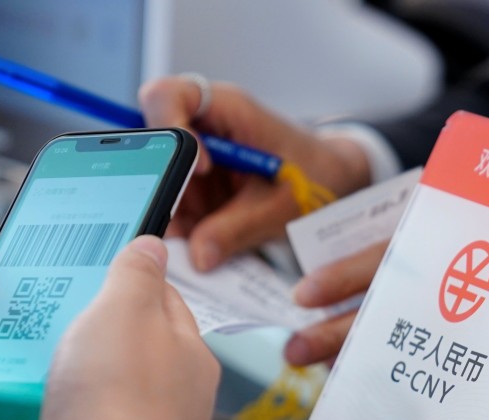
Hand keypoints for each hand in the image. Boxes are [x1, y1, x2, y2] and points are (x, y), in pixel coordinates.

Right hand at [3, 235, 219, 419]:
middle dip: (104, 338)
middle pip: (140, 353)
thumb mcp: (125, 304)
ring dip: (82, 384)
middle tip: (64, 321)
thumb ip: (138, 271)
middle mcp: (181, 404)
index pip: (170, 306)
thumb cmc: (114, 387)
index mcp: (195, 360)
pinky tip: (41, 411)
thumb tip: (155, 247)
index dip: (134, 287)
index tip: (100, 280)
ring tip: (43, 366)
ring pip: (111, 395)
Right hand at [138, 75, 370, 270]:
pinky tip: (206, 246)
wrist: (334, 191)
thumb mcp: (281, 206)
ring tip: (203, 240)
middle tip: (185, 221)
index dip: (171, 126)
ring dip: (174, 217)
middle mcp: (203, 131)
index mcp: (226, 110)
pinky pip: (174, 210)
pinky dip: (184, 232)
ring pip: (158, 186)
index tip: (201, 167)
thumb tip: (198, 255)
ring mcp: (195, 164)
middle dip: (163, 187)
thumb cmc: (316, 179)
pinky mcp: (196, 193)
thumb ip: (238, 229)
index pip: (169, 95)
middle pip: (154, 147)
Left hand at [283, 222, 488, 391]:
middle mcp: (481, 278)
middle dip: (336, 330)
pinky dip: (419, 389)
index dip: (344, 275)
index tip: (306, 293)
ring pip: (415, 347)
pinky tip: (388, 398)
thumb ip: (458, 242)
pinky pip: (455, 381)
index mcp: (475, 234)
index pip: (393, 253)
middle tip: (297, 346)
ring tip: (325, 375)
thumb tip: (396, 269)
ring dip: (366, 362)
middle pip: (390, 307)